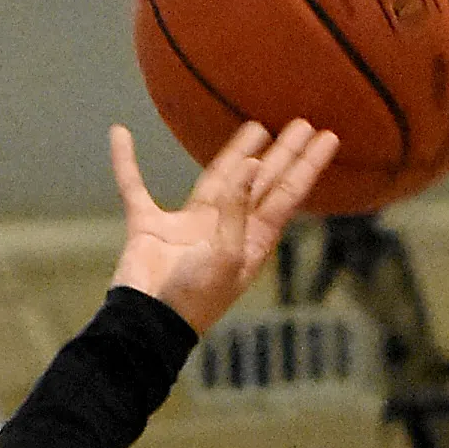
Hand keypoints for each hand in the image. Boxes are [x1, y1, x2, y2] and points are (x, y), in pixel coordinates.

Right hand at [108, 118, 336, 335]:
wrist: (147, 324)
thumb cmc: (195, 298)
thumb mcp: (227, 254)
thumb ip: (238, 207)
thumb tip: (253, 162)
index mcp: (252, 239)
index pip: (287, 193)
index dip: (307, 165)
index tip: (327, 136)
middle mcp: (226, 228)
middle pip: (261, 181)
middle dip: (282, 154)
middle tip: (302, 123)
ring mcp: (190, 226)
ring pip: (216, 178)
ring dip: (233, 153)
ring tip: (256, 126)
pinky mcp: (151, 226)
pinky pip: (135, 186)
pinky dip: (125, 162)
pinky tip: (121, 135)